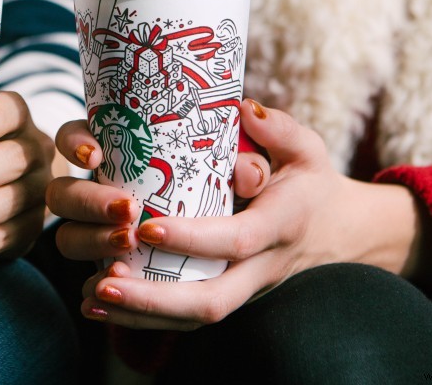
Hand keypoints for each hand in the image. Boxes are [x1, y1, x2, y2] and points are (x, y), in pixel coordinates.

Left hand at [47, 99, 420, 329]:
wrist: (341, 234)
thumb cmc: (312, 183)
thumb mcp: (307, 148)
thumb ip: (279, 129)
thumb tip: (243, 110)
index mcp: (279, 226)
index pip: (234, 241)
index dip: (191, 238)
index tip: (146, 226)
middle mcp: (261, 268)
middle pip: (210, 302)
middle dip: (153, 300)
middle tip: (103, 282)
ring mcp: (245, 290)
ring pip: (193, 320)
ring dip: (139, 315)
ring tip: (90, 298)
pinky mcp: (229, 297)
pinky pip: (186, 321)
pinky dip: (142, 319)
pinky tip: (99, 306)